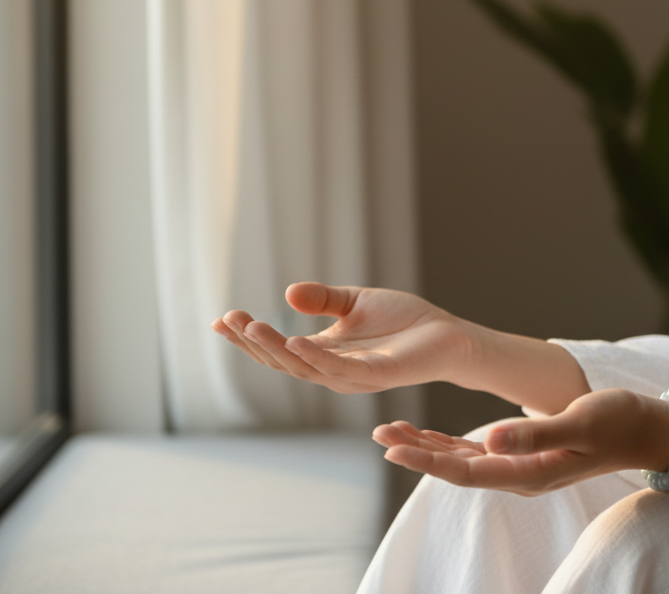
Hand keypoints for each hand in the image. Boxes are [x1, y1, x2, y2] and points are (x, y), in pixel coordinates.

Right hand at [211, 282, 473, 393]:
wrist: (447, 334)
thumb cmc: (404, 321)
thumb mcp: (354, 303)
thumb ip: (323, 299)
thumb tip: (287, 293)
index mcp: (324, 353)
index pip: (277, 350)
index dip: (248, 337)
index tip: (221, 320)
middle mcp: (332, 370)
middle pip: (282, 362)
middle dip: (253, 342)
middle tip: (230, 319)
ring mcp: (353, 376)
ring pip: (304, 368)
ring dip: (276, 348)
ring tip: (251, 325)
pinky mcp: (377, 375)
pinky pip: (340, 369)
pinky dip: (316, 357)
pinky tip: (295, 340)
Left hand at [373, 389, 668, 495]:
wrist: (645, 429)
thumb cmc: (617, 421)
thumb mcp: (578, 424)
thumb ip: (535, 434)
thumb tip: (488, 440)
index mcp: (530, 473)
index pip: (469, 471)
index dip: (429, 461)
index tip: (395, 450)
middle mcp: (520, 475)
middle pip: (457, 468)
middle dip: (418, 453)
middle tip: (381, 436)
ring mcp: (521, 466)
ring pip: (462, 461)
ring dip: (427, 448)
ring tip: (391, 433)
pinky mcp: (523, 453)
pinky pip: (476, 452)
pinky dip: (448, 443)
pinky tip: (427, 435)